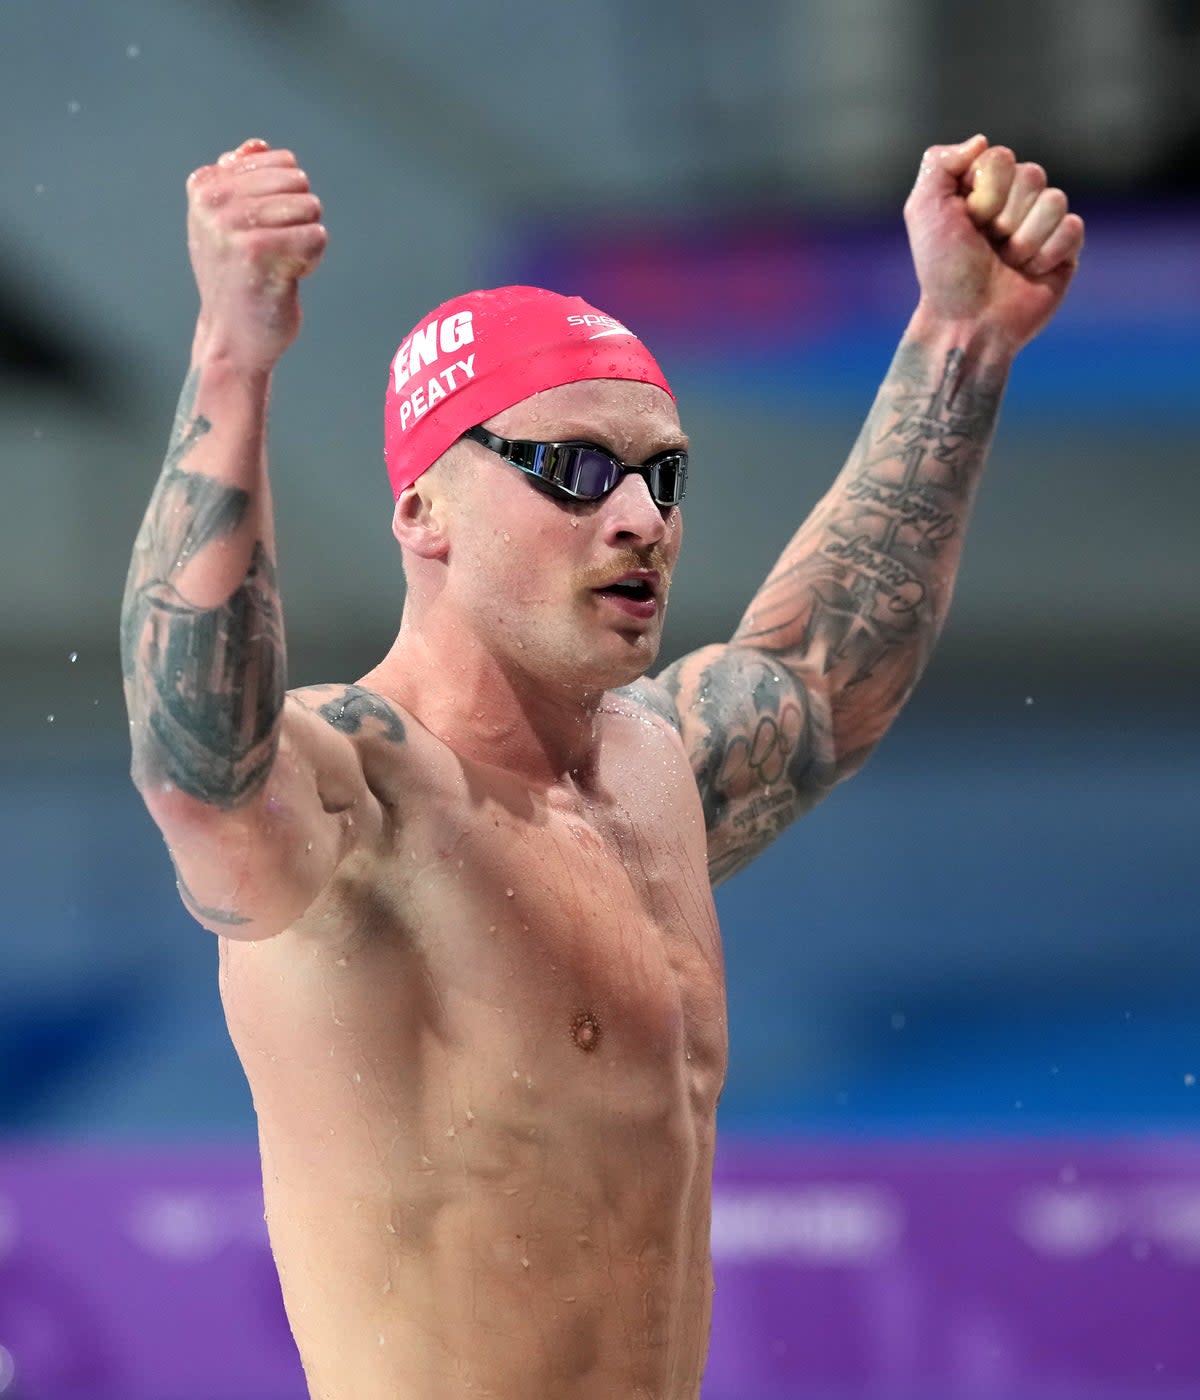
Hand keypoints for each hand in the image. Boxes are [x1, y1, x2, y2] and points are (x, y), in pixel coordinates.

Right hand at [186, 138, 327, 371]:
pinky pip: (317, 236)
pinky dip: (312, 260)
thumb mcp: (226, 224)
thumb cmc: (236, 280)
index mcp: (205, 183)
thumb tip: (258, 144)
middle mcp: (213, 199)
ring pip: (310, 207)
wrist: (230, 338)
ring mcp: (233, 223)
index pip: (281, 161)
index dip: (285, 200)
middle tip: (273, 252)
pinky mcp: (259, 250)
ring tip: (278, 265)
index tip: (262, 232)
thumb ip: (240, 181)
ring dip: (305, 240)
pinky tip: (287, 277)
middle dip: (299, 218)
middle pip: (299, 182)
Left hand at [904, 135, 1084, 351]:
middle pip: (1032, 174)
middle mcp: (1015, 201)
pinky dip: (1046, 253)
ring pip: (1055, 200)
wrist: (965, 321)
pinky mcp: (1065, 250)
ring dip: (1023, 239)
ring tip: (1006, 263)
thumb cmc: (942, 270)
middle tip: (987, 246)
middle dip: (1003, 217)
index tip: (967, 222)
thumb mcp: (924, 210)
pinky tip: (1029, 272)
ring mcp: (1043, 225)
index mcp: (984, 188)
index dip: (984, 192)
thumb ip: (939, 163)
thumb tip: (980, 141)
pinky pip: (1073, 228)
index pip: (1001, 158)